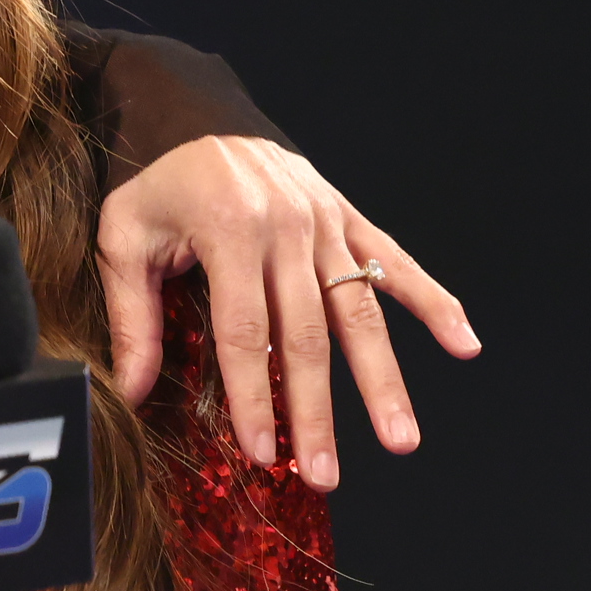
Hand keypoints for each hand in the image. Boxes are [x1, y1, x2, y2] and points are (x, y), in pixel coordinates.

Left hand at [97, 135, 477, 487]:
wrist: (199, 115)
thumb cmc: (158, 185)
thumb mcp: (124, 238)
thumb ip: (131, 315)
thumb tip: (129, 392)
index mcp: (229, 231)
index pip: (246, 332)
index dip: (254, 397)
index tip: (262, 453)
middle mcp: (287, 228)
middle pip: (309, 336)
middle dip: (317, 411)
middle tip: (326, 475)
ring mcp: (325, 223)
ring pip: (361, 311)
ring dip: (383, 380)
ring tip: (401, 439)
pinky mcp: (349, 218)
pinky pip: (398, 262)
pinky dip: (434, 302)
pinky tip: (466, 344)